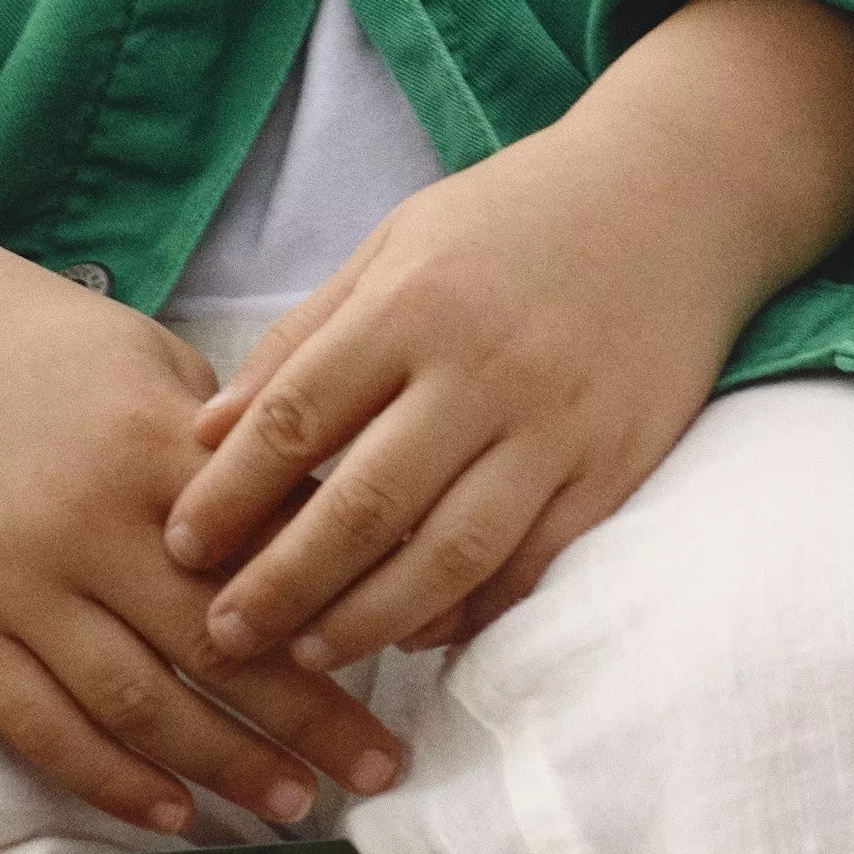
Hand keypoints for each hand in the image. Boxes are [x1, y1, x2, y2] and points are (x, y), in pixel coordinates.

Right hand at [0, 69, 403, 841]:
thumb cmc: (48, 345)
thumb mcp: (156, 366)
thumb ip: (234, 455)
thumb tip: (334, 533)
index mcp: (146, 450)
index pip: (263, 560)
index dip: (336, 630)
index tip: (399, 678)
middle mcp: (81, 527)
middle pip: (214, 651)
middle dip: (306, 724)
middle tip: (377, 774)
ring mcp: (12, 584)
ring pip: (132, 705)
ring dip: (221, 767)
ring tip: (292, 807)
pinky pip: (38, 724)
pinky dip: (108, 780)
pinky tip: (172, 816)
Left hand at [163, 0, 853, 670]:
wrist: (674, 198)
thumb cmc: (513, 220)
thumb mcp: (394, 246)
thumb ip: (305, 337)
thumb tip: (208, 431)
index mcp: (413, 304)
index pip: (296, 418)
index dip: (230, 495)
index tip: (179, 548)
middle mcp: (482, 370)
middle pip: (363, 504)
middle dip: (281, 583)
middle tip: (221, 636)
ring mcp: (555, 425)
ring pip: (449, 552)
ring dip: (369, 618)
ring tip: (310, 655)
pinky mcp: (615, 466)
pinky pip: (533, 563)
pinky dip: (470, 609)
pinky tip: (417, 631)